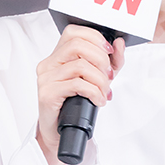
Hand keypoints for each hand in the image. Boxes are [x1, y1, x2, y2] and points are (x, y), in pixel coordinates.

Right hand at [36, 25, 124, 164]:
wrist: (60, 132)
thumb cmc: (76, 105)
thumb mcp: (98, 79)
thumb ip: (111, 61)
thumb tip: (119, 44)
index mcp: (57, 56)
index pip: (73, 32)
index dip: (94, 38)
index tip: (109, 52)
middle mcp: (48, 64)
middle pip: (77, 45)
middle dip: (100, 59)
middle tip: (108, 76)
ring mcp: (46, 79)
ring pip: (79, 66)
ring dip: (99, 80)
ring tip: (104, 92)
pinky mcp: (47, 94)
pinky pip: (76, 85)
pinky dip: (94, 92)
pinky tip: (98, 100)